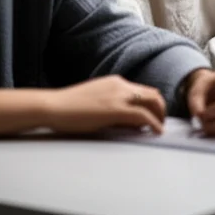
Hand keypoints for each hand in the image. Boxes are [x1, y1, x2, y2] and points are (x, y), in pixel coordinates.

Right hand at [42, 75, 166, 133]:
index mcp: (115, 82)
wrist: (54, 106)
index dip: (152, 104)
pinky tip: (156, 131)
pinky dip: (154, 123)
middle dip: (160, 109)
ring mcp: (118, 95)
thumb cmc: (69, 108)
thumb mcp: (97, 102)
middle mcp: (120, 85)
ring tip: (159, 128)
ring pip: (152, 101)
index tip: (154, 116)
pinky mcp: (115, 109)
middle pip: (152, 94)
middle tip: (160, 123)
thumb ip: (114, 108)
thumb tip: (131, 121)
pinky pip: (143, 115)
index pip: (143, 90)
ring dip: (159, 116)